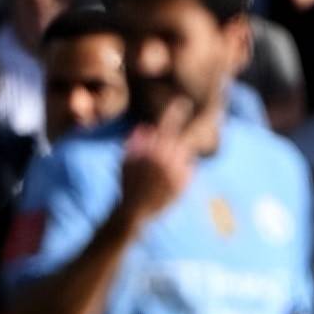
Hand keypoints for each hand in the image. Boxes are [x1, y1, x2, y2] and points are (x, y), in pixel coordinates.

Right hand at [120, 98, 197, 224]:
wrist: (135, 212)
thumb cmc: (127, 185)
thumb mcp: (126, 161)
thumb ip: (135, 143)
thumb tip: (147, 128)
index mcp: (152, 151)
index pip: (166, 126)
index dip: (174, 112)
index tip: (181, 101)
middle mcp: (166, 160)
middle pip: (178, 143)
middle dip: (171, 148)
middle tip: (161, 160)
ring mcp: (176, 173)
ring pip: (184, 158)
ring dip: (174, 162)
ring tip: (159, 176)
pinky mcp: (182, 186)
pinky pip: (187, 172)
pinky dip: (179, 174)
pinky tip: (165, 185)